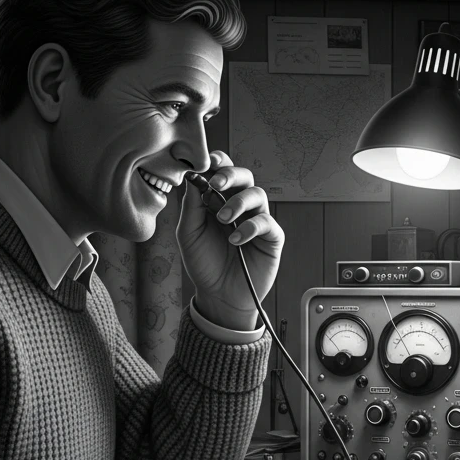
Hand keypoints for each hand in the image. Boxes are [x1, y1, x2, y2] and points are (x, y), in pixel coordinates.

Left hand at [177, 150, 284, 331]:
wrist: (219, 295)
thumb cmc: (204, 264)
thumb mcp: (188, 234)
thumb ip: (191, 206)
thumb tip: (193, 177)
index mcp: (219, 200)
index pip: (223, 172)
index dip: (219, 163)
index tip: (209, 164)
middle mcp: (240, 206)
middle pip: (244, 176)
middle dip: (231, 175)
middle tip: (217, 185)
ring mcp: (257, 220)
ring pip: (258, 195)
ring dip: (239, 203)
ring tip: (223, 220)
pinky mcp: (271, 238)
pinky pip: (266, 223)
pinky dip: (250, 228)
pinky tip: (235, 241)